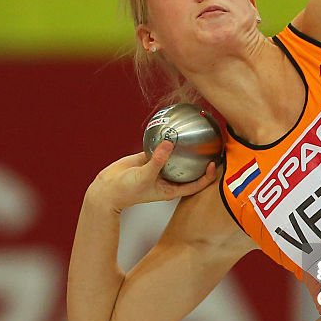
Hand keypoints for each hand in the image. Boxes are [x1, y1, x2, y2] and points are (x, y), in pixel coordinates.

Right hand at [90, 140, 217, 211]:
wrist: (108, 187)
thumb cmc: (127, 191)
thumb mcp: (144, 177)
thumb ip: (157, 161)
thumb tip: (169, 143)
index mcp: (171, 189)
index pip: (196, 185)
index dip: (207, 176)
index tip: (212, 163)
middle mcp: (168, 179)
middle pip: (189, 169)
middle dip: (200, 160)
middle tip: (209, 145)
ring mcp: (159, 168)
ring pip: (175, 157)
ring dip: (183, 148)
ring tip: (194, 134)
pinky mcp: (149, 158)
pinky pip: (161, 148)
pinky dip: (165, 141)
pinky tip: (171, 129)